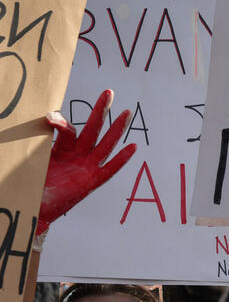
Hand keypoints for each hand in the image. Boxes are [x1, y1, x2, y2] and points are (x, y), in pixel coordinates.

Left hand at [38, 90, 136, 236]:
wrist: (34, 209)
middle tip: (108, 93)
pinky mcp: (91, 182)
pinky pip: (109, 169)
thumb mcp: (29, 161)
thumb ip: (29, 145)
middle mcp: (77, 155)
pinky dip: (121, 159)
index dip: (61, 123)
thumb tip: (23, 126)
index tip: (49, 117)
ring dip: (116, 129)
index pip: (67, 130)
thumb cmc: (30, 184)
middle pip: (92, 129)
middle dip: (101, 110)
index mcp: (61, 149)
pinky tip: (132, 147)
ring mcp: (86, 167)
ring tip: (126, 112)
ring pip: (105, 145)